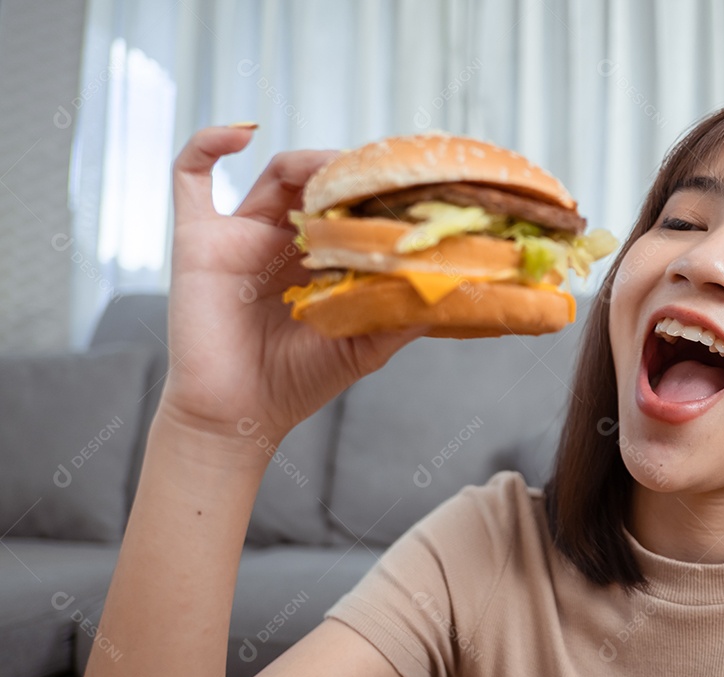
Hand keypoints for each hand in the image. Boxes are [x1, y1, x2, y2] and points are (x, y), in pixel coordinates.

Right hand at [160, 126, 424, 443]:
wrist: (238, 416)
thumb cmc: (297, 384)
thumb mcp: (365, 345)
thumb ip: (401, 312)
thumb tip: (451, 284)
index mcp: (321, 261)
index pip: (352, 208)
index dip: (375, 193)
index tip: (407, 187)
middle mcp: (284, 242)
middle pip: (320, 183)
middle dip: (348, 174)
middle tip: (375, 177)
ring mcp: (241, 235)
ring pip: (275, 173)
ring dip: (308, 162)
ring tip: (334, 173)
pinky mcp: (198, 239)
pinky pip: (191, 176)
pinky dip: (210, 142)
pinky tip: (244, 132)